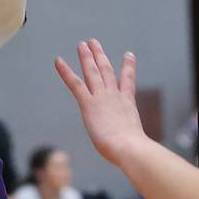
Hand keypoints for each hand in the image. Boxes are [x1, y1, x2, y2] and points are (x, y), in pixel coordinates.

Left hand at [55, 39, 145, 169]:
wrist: (129, 147)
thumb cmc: (133, 150)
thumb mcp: (135, 142)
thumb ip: (134, 141)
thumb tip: (140, 155)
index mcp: (127, 104)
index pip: (127, 82)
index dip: (127, 67)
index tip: (128, 55)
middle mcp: (115, 96)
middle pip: (106, 71)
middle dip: (100, 56)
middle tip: (94, 43)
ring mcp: (102, 98)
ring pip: (92, 72)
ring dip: (86, 57)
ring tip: (82, 44)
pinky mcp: (89, 104)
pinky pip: (75, 84)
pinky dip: (66, 71)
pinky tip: (58, 61)